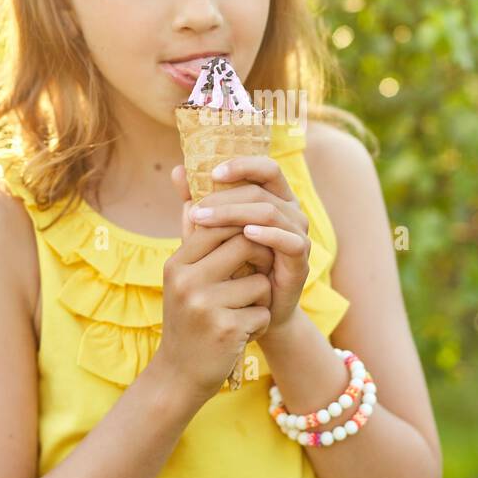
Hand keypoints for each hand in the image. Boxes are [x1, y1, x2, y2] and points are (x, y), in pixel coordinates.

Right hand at [158, 166, 275, 403]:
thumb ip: (190, 230)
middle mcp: (186, 280)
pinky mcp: (225, 329)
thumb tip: (186, 178)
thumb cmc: (188, 318)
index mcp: (177, 263)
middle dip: (261, 260)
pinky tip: (241, 334)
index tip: (250, 248)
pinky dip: (259, 322)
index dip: (245, 231)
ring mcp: (204, 305)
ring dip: (260, 298)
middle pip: (246, 244)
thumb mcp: (183, 275)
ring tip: (241, 313)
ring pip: (260, 281)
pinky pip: (262, 311)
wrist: (180, 376)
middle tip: (256, 277)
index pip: (221, 223)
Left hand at [171, 157, 310, 333]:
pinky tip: (246, 234)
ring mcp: (298, 235)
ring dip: (236, 213)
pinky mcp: (301, 261)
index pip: (265, 168)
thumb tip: (177, 170)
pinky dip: (269, 234)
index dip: (242, 165)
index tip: (211, 173)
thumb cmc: (230, 268)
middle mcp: (290, 212)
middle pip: (262, 190)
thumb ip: (198, 203)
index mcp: (273, 198)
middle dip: (225, 197)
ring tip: (205, 221)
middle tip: (196, 210)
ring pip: (272, 211)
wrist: (248, 313)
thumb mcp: (208, 234)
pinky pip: (290, 241)